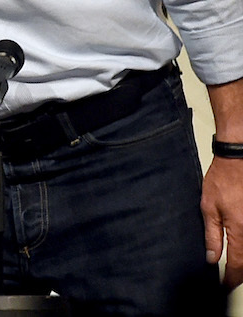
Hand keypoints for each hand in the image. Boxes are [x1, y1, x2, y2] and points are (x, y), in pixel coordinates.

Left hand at [204, 156, 242, 288]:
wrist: (239, 160)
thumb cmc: (223, 180)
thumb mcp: (208, 207)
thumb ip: (212, 235)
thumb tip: (212, 258)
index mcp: (240, 230)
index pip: (238, 265)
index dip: (231, 279)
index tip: (224, 286)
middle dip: (241, 274)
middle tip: (229, 279)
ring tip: (236, 269)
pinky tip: (242, 251)